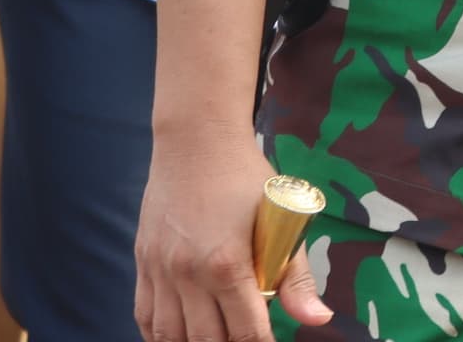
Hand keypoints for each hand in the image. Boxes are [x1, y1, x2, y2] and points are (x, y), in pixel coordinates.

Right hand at [135, 127, 330, 341]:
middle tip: (243, 339)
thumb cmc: (244, 177)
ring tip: (213, 340)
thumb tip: (318, 320)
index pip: (245, 332)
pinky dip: (161, 336)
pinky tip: (179, 337)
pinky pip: (144, 316)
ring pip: (169, 336)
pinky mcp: (143, 263)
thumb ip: (295, 277)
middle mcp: (187, 273)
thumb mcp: (280, 220)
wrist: (196, 141)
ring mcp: (160, 270)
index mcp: (226, 264)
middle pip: (206, 341)